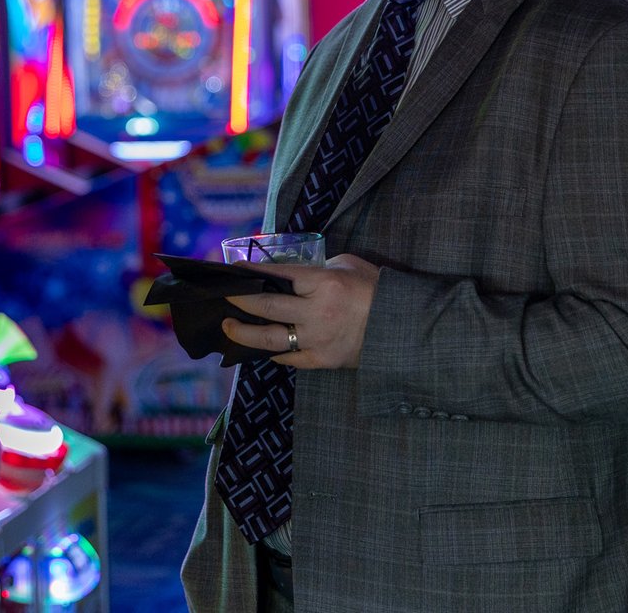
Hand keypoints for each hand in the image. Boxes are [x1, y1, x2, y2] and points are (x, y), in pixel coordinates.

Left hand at [221, 254, 380, 368]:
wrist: (404, 327)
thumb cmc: (377, 290)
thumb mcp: (348, 266)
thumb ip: (318, 269)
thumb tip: (292, 274)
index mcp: (324, 283)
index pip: (278, 275)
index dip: (253, 272)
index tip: (234, 270)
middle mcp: (317, 312)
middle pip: (267, 306)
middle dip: (240, 301)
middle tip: (224, 298)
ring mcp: (318, 339)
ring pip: (271, 338)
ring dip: (245, 333)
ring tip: (229, 327)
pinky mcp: (323, 360)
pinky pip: (290, 358)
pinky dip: (273, 352)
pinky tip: (261, 347)